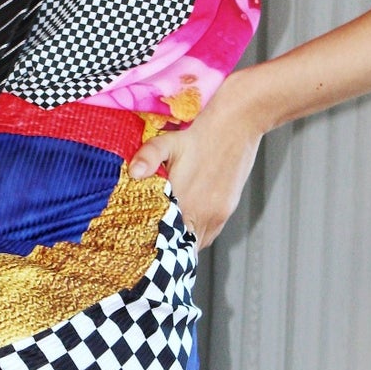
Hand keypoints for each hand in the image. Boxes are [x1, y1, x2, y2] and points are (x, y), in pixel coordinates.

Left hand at [127, 83, 266, 248]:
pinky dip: (196, 234)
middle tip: (150, 240)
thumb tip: (133, 173)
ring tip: (167, 234)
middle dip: (165, 243)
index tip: (140, 242)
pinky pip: (209, 235)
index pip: (164, 236)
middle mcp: (201, 213)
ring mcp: (216, 215)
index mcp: (182, 200)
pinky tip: (186, 224)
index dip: (152, 241)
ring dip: (182, 240)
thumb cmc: (201, 134)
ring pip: (195, 242)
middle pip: (179, 243)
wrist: (238, 126)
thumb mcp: (167, 141)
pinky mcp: (226, 211)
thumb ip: (147, 157)